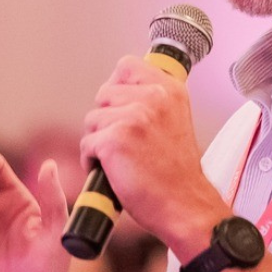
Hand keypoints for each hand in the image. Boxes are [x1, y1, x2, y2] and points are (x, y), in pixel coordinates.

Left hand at [81, 56, 228, 253]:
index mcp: (170, 89)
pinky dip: (92, 161)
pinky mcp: (115, 140)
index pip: (126, 66)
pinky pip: (87, 143)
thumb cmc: (176, 172)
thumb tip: (119, 88)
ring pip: (92, 120)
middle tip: (124, 144)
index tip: (122, 109)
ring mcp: (133, 117)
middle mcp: (153, 97)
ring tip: (119, 160)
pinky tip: (111, 172)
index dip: (117, 88)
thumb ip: (153, 101)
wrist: (185, 206)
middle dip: (106, 119)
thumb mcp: (174, 121)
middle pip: (104, 94)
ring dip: (98, 141)